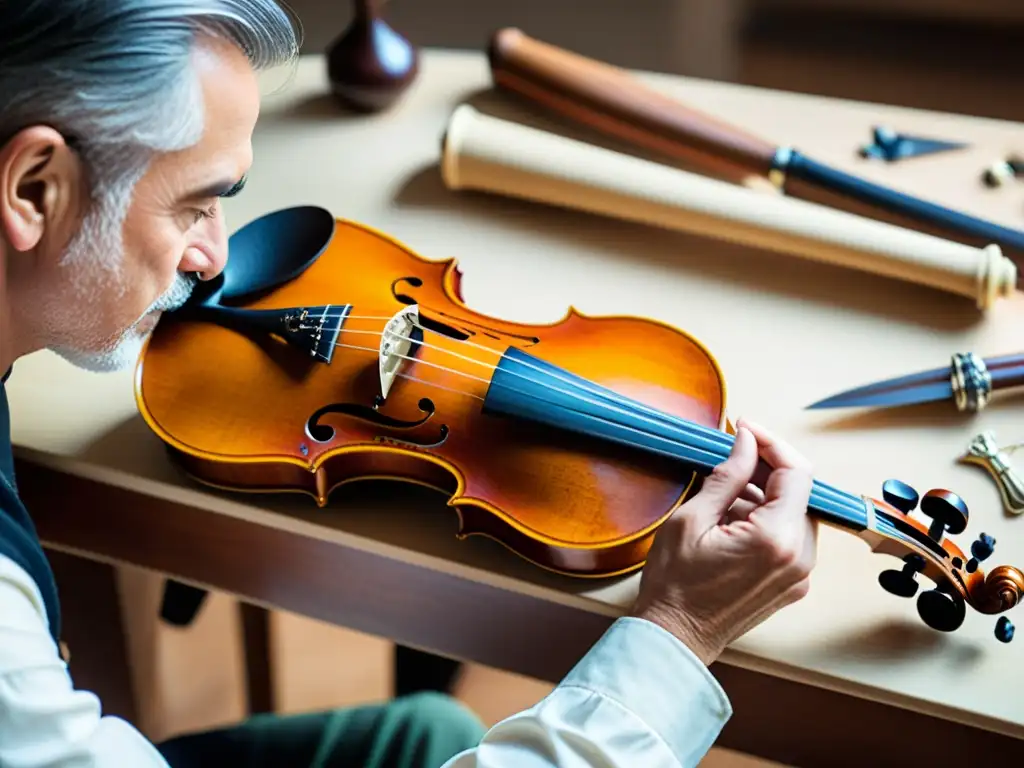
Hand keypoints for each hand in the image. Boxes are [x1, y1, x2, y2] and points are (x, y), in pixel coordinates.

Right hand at [630, 418, 818, 665]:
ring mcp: (799, 574)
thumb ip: (727, 476)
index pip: (796, 472)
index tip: (745, 429)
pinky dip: (766, 518)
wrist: (675, 638)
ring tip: (723, 493)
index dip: (771, 443)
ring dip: (764, 493)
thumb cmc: (675, 585)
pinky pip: (789, 536)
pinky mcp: (792, 584)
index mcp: (776, 539)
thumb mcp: (692, 520)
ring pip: (794, 512)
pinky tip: (732, 518)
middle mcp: (799, 558)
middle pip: (799, 491)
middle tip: (731, 453)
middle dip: (767, 466)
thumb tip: (745, 442)